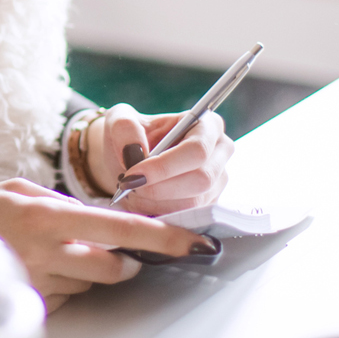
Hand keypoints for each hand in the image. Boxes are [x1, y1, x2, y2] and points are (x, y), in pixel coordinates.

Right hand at [0, 178, 216, 312]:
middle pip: (114, 267)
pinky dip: (61, 284)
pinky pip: (66, 298)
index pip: (120, 229)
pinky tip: (34, 269)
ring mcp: (40, 286)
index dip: (162, 238)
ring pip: (90, 283)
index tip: (194, 243)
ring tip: (49, 252)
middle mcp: (48, 255)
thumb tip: (96, 216)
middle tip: (106, 246)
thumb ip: (58, 200)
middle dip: (121, 259)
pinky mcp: (33, 309)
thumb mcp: (13, 190)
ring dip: (84, 269)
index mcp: (47, 217)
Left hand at [83, 103, 233, 215]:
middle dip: (159, 188)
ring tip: (131, 192)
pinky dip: (158, 212)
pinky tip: (140, 201)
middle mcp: (220, 152)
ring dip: (156, 202)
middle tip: (128, 186)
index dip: (164, 166)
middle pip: (201, 179)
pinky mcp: (209, 204)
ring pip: (193, 203)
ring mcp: (218, 181)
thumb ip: (124, 127)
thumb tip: (134, 151)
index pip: (197, 150)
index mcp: (207, 125)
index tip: (132, 175)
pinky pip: (187, 217)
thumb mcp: (119, 120)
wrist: (130, 159)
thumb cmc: (129, 135)